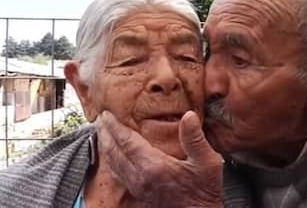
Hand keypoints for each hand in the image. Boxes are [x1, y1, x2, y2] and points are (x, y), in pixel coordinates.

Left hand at [95, 110, 223, 207]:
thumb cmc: (205, 191)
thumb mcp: (208, 162)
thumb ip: (195, 139)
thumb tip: (189, 116)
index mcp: (154, 166)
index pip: (127, 141)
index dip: (115, 126)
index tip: (106, 113)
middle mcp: (140, 177)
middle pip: (114, 152)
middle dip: (105, 134)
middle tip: (99, 120)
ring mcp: (138, 187)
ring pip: (114, 164)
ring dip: (106, 147)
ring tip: (102, 134)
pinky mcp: (139, 193)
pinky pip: (119, 174)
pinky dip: (112, 161)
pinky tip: (113, 156)